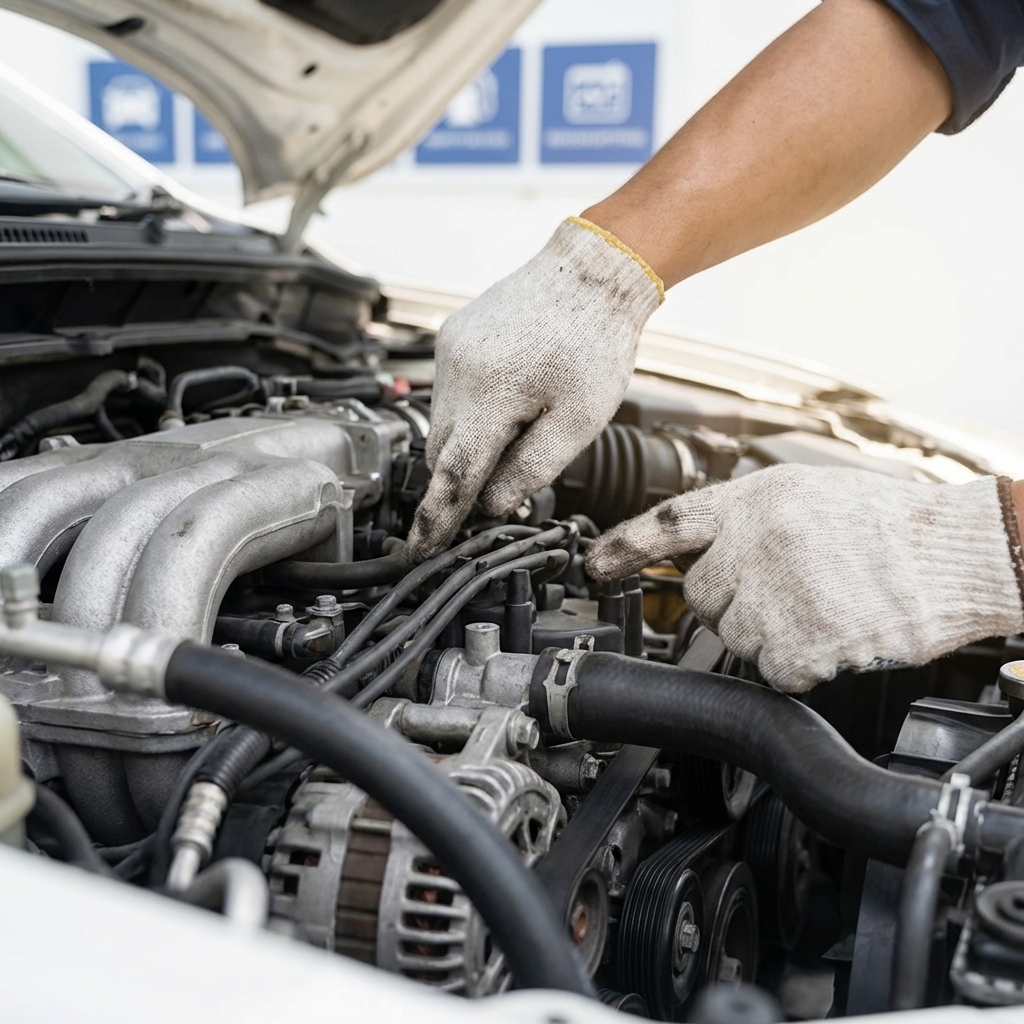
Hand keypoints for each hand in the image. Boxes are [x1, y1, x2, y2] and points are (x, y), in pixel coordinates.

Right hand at [406, 217, 662, 560]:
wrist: (593, 272)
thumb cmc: (595, 340)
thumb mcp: (578, 421)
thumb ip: (532, 469)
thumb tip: (492, 503)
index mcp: (489, 393)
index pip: (454, 474)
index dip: (438, 519)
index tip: (421, 549)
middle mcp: (458, 370)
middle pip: (443, 452)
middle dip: (463, 477)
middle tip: (500, 484)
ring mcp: (450, 350)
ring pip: (443, 424)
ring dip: (469, 442)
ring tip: (521, 423)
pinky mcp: (452, 338)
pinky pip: (449, 393)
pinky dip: (470, 412)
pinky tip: (509, 399)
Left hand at [586, 465, 1023, 691]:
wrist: (955, 553)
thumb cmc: (890, 525)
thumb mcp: (809, 494)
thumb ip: (750, 518)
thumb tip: (707, 546)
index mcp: (756, 501)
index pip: (670, 523)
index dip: (626, 546)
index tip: (596, 565)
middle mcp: (755, 543)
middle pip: (700, 595)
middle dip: (730, 602)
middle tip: (782, 593)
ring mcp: (776, 593)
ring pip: (733, 637)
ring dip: (766, 635)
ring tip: (818, 608)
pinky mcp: (801, 641)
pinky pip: (772, 670)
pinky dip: (797, 665)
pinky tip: (831, 636)